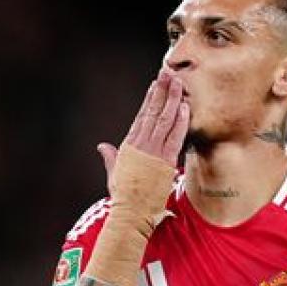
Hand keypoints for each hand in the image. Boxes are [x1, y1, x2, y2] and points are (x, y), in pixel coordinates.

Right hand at [97, 72, 189, 191]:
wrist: (131, 213)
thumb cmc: (123, 196)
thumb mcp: (114, 173)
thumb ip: (110, 157)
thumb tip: (102, 147)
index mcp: (129, 145)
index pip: (141, 116)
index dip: (149, 99)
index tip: (155, 84)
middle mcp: (140, 145)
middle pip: (153, 111)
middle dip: (161, 91)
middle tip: (168, 73)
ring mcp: (153, 152)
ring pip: (164, 119)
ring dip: (172, 99)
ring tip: (178, 82)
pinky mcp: (165, 161)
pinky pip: (175, 137)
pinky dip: (180, 121)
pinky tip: (185, 107)